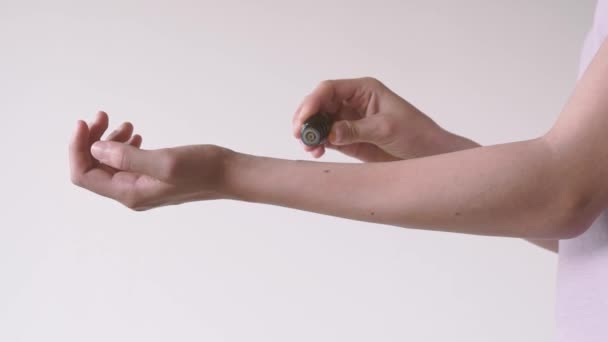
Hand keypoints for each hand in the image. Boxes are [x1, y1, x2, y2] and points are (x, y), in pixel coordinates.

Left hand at [69, 111, 231, 209]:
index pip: (85, 175)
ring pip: (109, 163)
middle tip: (103, 115)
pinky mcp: (152, 177)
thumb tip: (95, 149)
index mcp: (130, 193)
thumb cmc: (203, 169)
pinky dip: (124, 145)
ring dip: (108, 140)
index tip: (84, 122)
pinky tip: (135, 133)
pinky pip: (126, 162)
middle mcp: (132, 193)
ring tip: (126, 123)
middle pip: (94, 167)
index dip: (77, 148)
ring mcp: (142, 186)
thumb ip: (129, 157)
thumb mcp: (166, 162)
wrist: (230, 175)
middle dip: (91, 140)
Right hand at [292, 77, 448, 161]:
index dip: (313, 101)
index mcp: (363, 90)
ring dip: (310, 133)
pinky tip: (316, 152)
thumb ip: (356, 130)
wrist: (429, 155)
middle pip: (320, 105)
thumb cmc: (415, 133)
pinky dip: (318, 144)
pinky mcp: (349, 140)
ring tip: (308, 146)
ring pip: (320, 123)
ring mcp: (349, 122)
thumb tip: (330, 133)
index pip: (330, 89)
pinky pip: (327, 139)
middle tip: (299, 133)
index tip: (304, 118)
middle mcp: (353, 103)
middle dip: (307, 117)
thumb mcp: (386, 128)